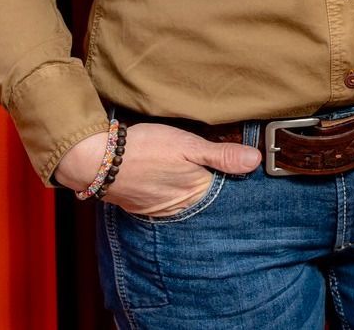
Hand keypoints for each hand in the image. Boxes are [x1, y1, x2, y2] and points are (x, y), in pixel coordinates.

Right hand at [54, 123, 261, 216]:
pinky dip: (169, 188)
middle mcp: (178, 207)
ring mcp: (158, 208)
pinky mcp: (142, 204)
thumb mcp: (188, 145)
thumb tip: (256, 161)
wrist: (98, 160)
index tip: (240, 164)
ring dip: (188, 186)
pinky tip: (168, 175)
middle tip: (214, 164)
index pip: (223, 188)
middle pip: (203, 195)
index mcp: (194, 193)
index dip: (232, 175)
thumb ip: (222, 155)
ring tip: (190, 169)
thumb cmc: (146, 149)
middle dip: (212, 183)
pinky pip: (164, 199)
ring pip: (183, 197)